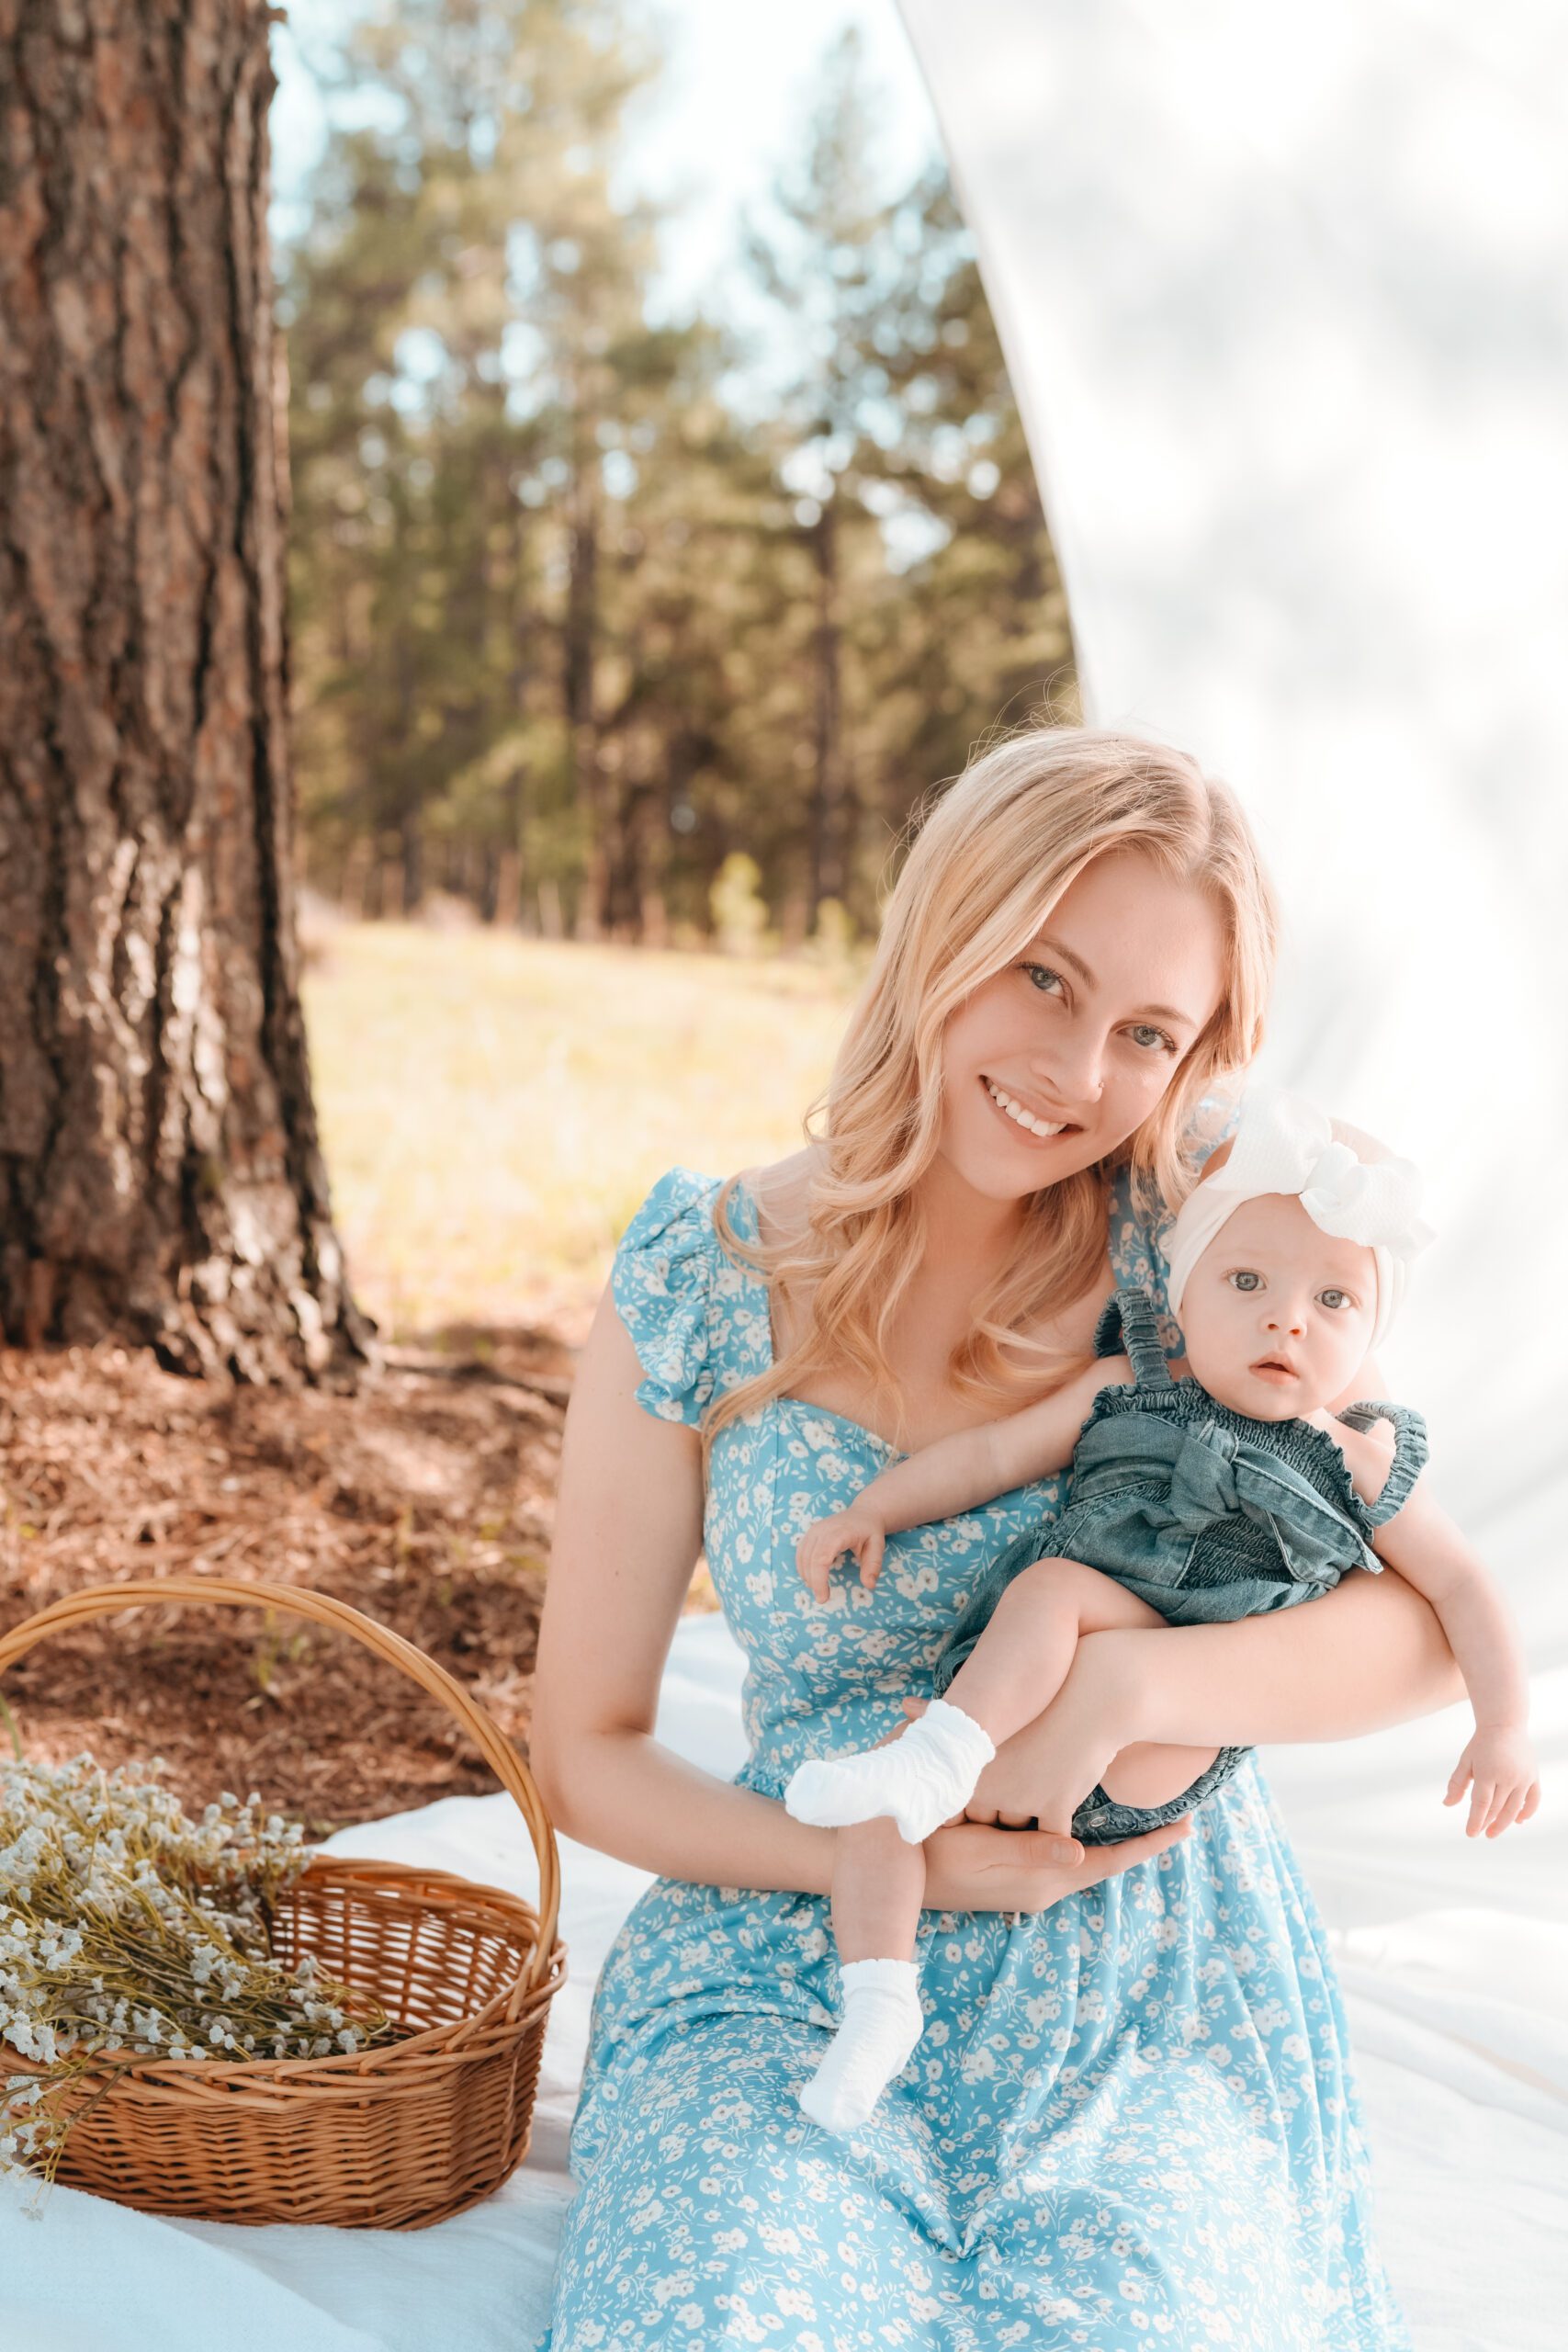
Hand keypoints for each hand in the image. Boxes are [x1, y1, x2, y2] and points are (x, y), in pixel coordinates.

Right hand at [796, 1507, 886, 1603]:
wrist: (863, 1513)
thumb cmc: (870, 1532)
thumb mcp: (877, 1547)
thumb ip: (873, 1566)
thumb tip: (869, 1586)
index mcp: (839, 1533)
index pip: (822, 1558)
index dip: (819, 1579)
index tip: (823, 1597)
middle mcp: (822, 1530)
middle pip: (810, 1560)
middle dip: (813, 1582)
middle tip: (823, 1598)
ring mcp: (814, 1530)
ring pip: (802, 1557)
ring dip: (807, 1576)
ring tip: (819, 1589)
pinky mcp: (809, 1533)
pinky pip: (801, 1553)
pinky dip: (803, 1568)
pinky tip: (812, 1577)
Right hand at [850, 1712, 1189, 1907]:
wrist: (894, 1875)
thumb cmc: (934, 1855)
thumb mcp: (981, 1853)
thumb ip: (1030, 1854)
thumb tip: (1078, 1856)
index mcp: (1042, 1880)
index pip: (1109, 1863)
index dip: (1149, 1847)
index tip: (1188, 1828)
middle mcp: (1042, 1886)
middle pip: (1104, 1862)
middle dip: (1139, 1842)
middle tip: (1177, 1818)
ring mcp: (1027, 1883)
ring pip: (1082, 1857)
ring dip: (1112, 1840)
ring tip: (1143, 1816)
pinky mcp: (1011, 1873)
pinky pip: (1057, 1853)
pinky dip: (1078, 1836)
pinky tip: (1080, 1817)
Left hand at [902, 1690, 1120, 1835]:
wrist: (1089, 1696)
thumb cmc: (1034, 1703)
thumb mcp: (983, 1708)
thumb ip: (939, 1715)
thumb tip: (903, 1703)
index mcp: (966, 1763)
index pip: (948, 1811)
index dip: (957, 1809)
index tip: (961, 1802)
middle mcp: (988, 1784)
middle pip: (983, 1821)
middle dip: (990, 1817)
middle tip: (1004, 1798)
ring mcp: (1023, 1797)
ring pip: (1014, 1828)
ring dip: (1021, 1823)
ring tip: (1031, 1799)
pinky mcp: (1056, 1805)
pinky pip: (1049, 1838)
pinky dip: (1052, 1838)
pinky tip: (1054, 1826)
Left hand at [1444, 1724, 1540, 1837]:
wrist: (1504, 1724)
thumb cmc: (1482, 1743)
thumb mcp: (1466, 1761)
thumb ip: (1457, 1783)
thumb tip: (1447, 1804)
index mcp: (1487, 1772)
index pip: (1482, 1804)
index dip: (1475, 1820)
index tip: (1470, 1833)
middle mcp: (1507, 1776)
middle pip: (1497, 1808)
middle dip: (1487, 1822)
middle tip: (1480, 1832)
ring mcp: (1523, 1777)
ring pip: (1514, 1808)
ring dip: (1504, 1822)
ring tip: (1493, 1832)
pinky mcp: (1533, 1776)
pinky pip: (1534, 1799)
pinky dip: (1527, 1812)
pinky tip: (1519, 1821)